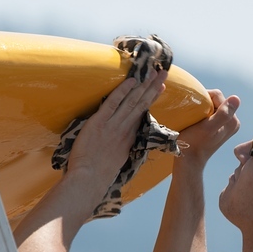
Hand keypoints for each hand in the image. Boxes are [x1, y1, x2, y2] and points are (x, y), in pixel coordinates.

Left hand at [65, 69, 167, 185]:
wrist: (89, 180)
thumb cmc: (99, 175)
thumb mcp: (116, 160)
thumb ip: (121, 147)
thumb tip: (122, 139)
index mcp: (129, 138)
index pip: (142, 113)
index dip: (151, 98)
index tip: (160, 87)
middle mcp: (124, 129)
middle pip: (141, 104)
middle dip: (153, 87)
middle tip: (163, 72)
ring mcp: (113, 126)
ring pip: (131, 101)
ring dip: (143, 85)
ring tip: (153, 71)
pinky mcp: (99, 123)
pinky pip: (112, 103)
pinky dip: (122, 91)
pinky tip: (131, 81)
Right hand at [176, 89, 240, 166]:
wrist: (189, 160)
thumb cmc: (194, 143)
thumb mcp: (208, 128)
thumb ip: (223, 114)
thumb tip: (236, 98)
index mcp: (233, 121)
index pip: (217, 96)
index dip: (204, 98)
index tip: (194, 110)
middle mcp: (232, 122)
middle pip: (216, 100)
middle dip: (204, 103)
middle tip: (194, 114)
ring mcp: (225, 125)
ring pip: (212, 105)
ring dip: (202, 108)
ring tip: (194, 118)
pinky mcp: (218, 128)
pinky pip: (211, 112)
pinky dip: (202, 113)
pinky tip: (197, 121)